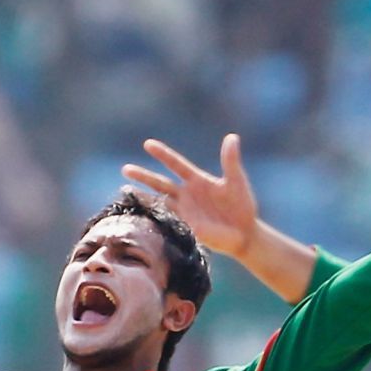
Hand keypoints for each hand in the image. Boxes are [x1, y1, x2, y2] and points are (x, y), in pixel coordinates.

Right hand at [123, 134, 258, 256]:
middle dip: (143, 176)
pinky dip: (155, 216)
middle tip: (125, 169)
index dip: (163, 154)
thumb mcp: (236, 181)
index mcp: (197, 180)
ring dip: (144, 197)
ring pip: (159, 202)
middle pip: (160, 182)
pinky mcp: (186, 227)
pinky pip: (167, 220)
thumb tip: (232, 137)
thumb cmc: (243, 205)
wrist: (245, 233)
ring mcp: (185, 211)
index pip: (176, 164)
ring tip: (126, 191)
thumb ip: (230, 161)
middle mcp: (186, 194)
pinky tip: (140, 214)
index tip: (148, 144)